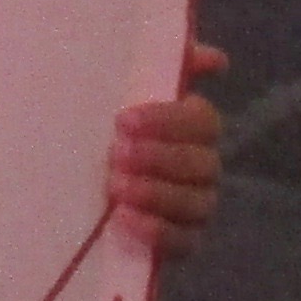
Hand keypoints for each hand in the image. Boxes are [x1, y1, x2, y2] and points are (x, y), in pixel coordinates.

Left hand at [109, 43, 226, 256]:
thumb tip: (214, 58)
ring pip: (195, 203)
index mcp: (196, 126)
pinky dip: (156, 231)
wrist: (86, 187)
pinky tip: (125, 219)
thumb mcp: (130, 91)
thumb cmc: (116, 130)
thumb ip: (171, 65)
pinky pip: (184, 241)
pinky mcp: (184, 242)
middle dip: (157, 158)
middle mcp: (205, 166)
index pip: (203, 120)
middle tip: (115, 154)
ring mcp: (198, 206)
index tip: (122, 120)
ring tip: (116, 188)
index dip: (166, 121)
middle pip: (201, 163)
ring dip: (155, 194)